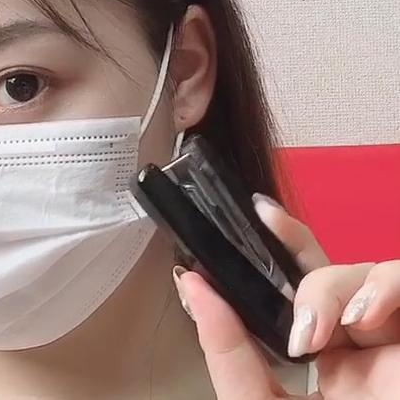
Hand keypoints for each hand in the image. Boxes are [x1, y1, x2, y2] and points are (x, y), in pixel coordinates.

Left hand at [173, 195, 399, 398]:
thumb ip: (228, 353)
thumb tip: (190, 286)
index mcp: (325, 357)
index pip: (301, 284)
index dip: (284, 242)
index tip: (258, 212)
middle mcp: (364, 343)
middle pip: (334, 269)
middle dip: (306, 260)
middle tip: (287, 288)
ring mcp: (397, 338)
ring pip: (375, 270)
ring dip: (342, 287)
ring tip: (328, 332)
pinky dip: (389, 288)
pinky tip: (367, 321)